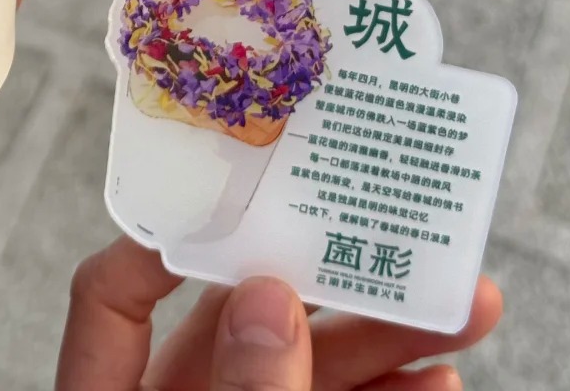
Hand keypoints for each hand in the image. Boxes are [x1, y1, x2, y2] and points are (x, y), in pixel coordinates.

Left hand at [57, 236, 501, 390]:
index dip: (164, 240)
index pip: (113, 303)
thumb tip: (262, 298)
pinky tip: (435, 389)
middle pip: (238, 331)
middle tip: (400, 253)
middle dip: (326, 291)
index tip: (238, 198)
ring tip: (456, 319)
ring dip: (377, 349)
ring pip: (299, 379)